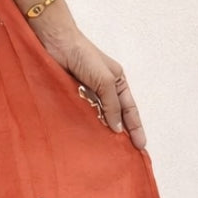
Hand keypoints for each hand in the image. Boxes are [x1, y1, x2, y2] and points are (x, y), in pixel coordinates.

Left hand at [30, 20, 146, 149]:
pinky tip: (88, 138)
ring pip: (98, 117)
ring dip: (102, 131)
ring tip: (108, 152)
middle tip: (127, 155)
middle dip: (121, 133)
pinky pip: (82, 114)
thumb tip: (117, 128)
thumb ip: (112, 105)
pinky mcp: (72, 95)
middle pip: (116, 115)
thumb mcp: (105, 80)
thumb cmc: (84, 55)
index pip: (130, 109)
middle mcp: (104, 88)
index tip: (141, 146)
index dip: (136, 127)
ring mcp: (87, 93)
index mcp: (117, 82)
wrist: (56, 43)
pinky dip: (86, 125)